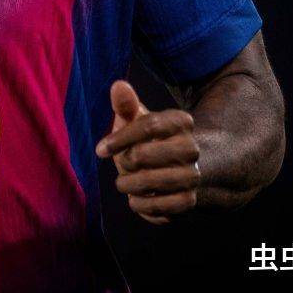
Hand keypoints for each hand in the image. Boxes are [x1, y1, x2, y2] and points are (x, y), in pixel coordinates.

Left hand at [95, 80, 200, 224]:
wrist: (182, 167)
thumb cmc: (150, 138)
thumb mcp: (139, 118)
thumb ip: (126, 104)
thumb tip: (117, 85)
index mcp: (180, 122)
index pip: (148, 126)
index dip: (119, 138)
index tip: (99, 150)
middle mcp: (191, 148)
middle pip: (144, 155)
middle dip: (125, 162)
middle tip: (121, 165)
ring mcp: (192, 175)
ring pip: (150, 182)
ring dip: (129, 185)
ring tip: (123, 183)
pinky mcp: (190, 201)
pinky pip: (160, 207)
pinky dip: (142, 205)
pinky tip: (135, 198)